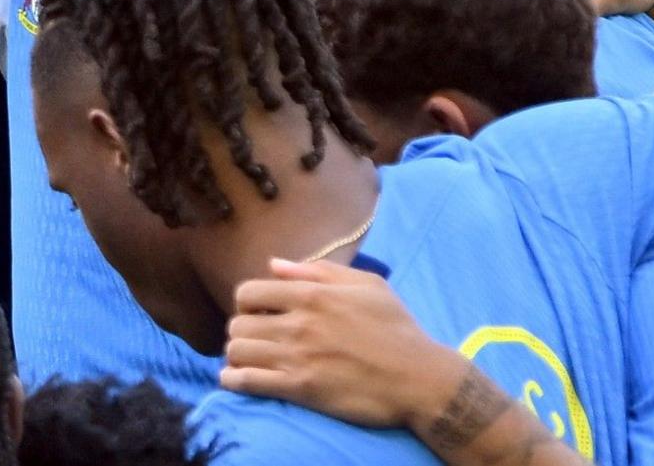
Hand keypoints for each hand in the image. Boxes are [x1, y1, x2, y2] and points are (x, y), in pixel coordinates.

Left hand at [222, 258, 466, 428]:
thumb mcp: (366, 285)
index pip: (248, 293)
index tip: (260, 313)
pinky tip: (240, 379)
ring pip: (237, 351)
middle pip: (238, 324)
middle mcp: (298, 324)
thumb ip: (316, 271)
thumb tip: (274, 264)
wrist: (419, 378)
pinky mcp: (300, 389)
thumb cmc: (396, 328)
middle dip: (243, 330)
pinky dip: (234, 380)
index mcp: (311, 294)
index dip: (248, 303)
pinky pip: (247, 382)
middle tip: (258, 339)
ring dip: (238, 356)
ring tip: (252, 359)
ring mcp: (296, 357)